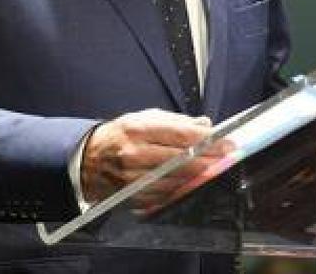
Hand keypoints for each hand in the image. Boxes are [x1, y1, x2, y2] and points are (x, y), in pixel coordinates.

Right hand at [79, 108, 234, 206]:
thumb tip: (204, 124)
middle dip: (209, 159)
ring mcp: (133, 178)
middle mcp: (134, 154)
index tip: (226, 142)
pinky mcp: (134, 196)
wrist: (89, 160)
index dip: (207, 140)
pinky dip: (183, 189)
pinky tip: (194, 183)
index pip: (180, 135)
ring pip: (176, 180)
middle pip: (181, 160)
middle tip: (227, 157)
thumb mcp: (143, 118)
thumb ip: (175, 121)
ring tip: (215, 169)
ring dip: (199, 176)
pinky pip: (165, 195)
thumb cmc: (120, 136)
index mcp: (138, 130)